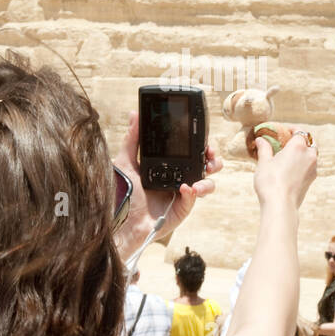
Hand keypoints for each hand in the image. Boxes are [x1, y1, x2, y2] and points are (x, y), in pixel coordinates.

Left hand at [112, 110, 222, 254]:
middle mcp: (180, 179)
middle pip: (206, 167)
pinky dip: (193, 192)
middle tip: (209, 155)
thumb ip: (132, 139)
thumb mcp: (126, 162)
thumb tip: (134, 115)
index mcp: (171, 167)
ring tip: (198, 180)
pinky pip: (193, 199)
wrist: (121, 220)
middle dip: (213, 160)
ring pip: (207, 184)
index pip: (192, 153)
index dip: (202, 145)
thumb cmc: (125, 193)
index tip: (204, 138)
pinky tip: (186, 188)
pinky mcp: (182, 209)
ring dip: (207, 180)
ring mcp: (183, 195)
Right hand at [252, 132, 316, 211]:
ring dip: (303, 152)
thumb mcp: (264, 162)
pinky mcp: (312, 179)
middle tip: (287, 143)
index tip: (283, 131)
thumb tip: (260, 140)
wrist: (280, 205)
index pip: (299, 131)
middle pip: (309, 141)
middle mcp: (309, 155)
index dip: (291, 129)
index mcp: (298, 146)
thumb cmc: (270, 182)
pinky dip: (303, 163)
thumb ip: (264, 149)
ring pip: (311, 154)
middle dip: (300, 140)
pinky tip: (291, 169)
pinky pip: (310, 166)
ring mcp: (313, 168)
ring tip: (288, 156)